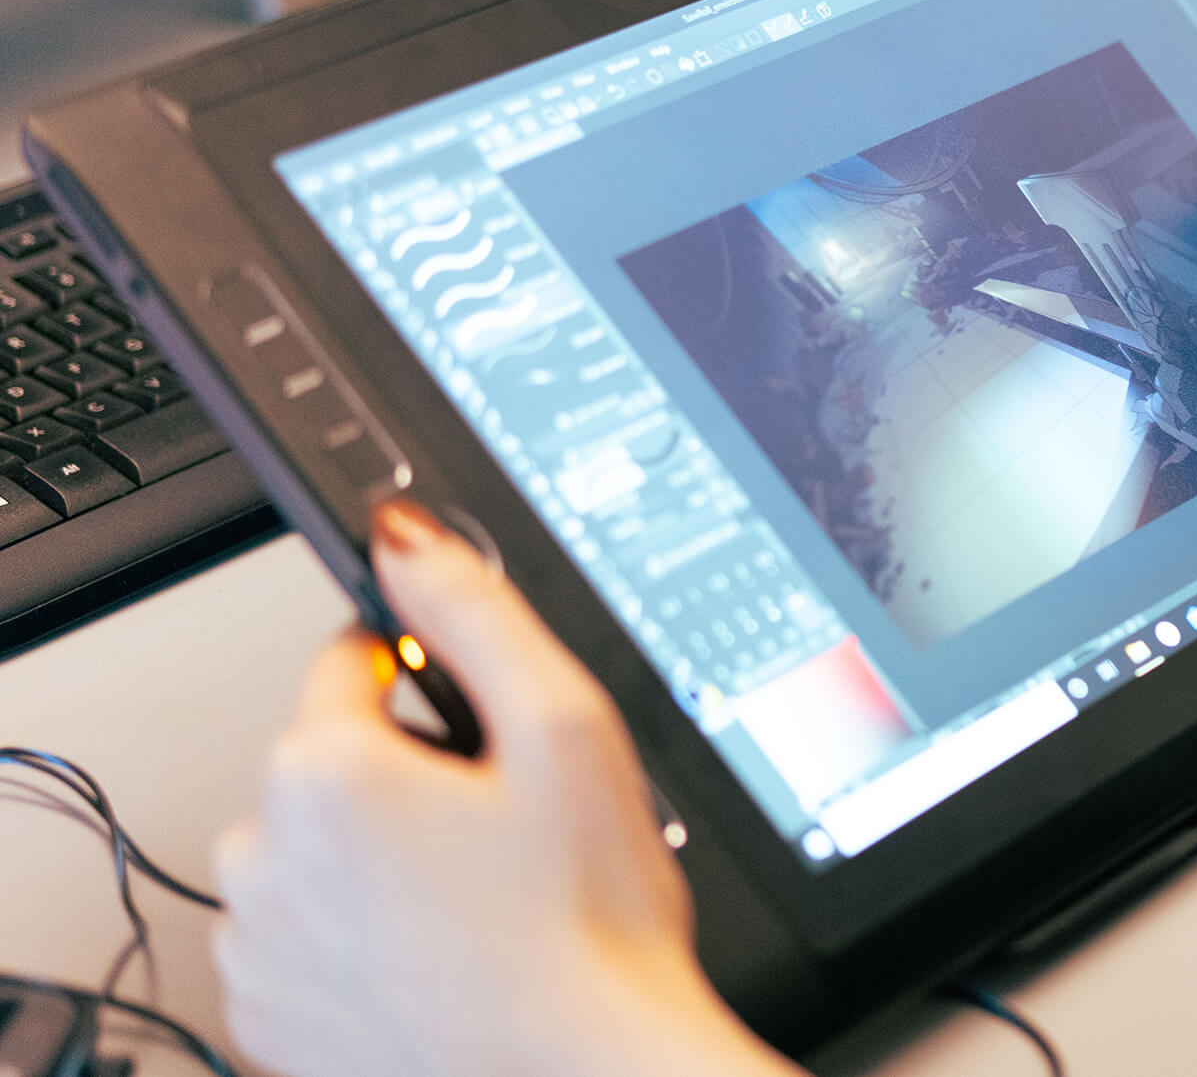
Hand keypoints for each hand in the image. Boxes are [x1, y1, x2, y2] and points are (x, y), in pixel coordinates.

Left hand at [212, 499, 795, 1076]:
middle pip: (330, 761)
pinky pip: (303, 938)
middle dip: (408, 778)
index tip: (491, 740)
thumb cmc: (587, 932)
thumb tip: (407, 531)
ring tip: (483, 904)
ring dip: (379, 861)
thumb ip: (479, 613)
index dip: (434, 680)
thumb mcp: (569, 735)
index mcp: (325, 770)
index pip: (348, 657)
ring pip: (315, 852)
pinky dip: (359, 939)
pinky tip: (443, 957)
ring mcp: (258, 944)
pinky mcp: (265, 1017)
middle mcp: (263, 854)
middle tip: (506, 833)